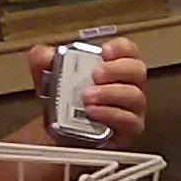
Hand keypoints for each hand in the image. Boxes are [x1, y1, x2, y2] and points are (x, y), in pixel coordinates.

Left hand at [25, 36, 148, 146]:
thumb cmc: (65, 101)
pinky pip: (129, 121)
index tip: (105, 51)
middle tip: (96, 74)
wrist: (60, 132)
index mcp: (114, 67)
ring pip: (135, 96)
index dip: (121, 48)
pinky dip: (110, 113)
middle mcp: (128, 85)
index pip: (128, 51)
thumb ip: (43, 62)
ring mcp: (132, 109)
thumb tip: (44, 54)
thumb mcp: (49, 77)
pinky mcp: (129, 130)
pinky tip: (92, 112)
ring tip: (86, 97)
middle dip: (117, 70)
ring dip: (110, 93)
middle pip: (137, 70)